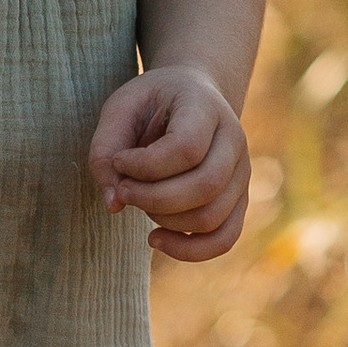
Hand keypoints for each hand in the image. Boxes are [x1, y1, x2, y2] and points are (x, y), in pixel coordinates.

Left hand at [88, 62, 250, 262]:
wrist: (192, 96)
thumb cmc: (151, 103)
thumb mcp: (120, 108)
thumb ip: (105, 149)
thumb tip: (113, 205)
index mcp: (207, 107)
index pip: (187, 148)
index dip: (145, 166)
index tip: (119, 161)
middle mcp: (234, 140)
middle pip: (205, 187)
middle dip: (151, 198)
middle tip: (123, 189)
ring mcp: (241, 172)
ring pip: (212, 218)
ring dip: (164, 221)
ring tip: (137, 202)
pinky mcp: (238, 200)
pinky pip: (224, 239)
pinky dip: (189, 250)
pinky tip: (155, 238)